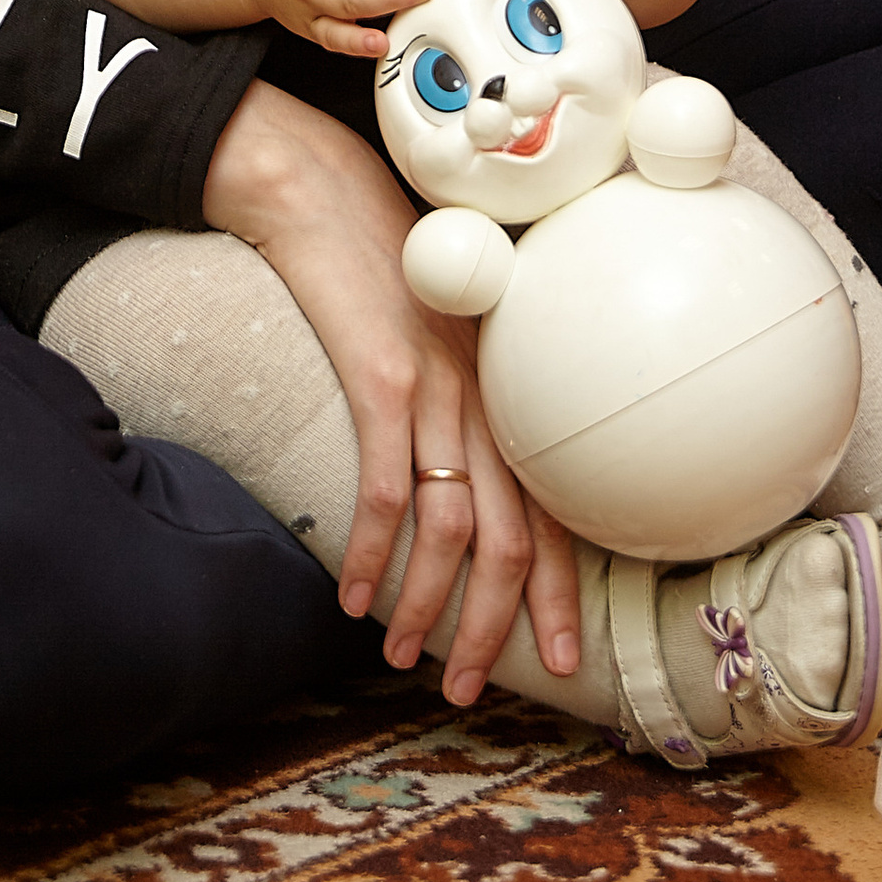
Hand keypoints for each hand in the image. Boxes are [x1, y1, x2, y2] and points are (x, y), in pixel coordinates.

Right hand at [201, 80, 581, 698]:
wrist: (319, 190)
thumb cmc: (377, 261)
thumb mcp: (440, 335)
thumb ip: (462, 402)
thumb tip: (464, 489)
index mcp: (510, 387)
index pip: (556, 510)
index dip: (563, 592)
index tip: (563, 658)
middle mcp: (489, 393)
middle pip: (516, 538)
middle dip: (497, 628)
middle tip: (469, 692)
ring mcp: (441, 385)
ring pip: (452, 529)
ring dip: (426, 607)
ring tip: (403, 657)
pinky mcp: (384, 374)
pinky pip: (384, 487)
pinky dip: (372, 552)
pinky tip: (353, 595)